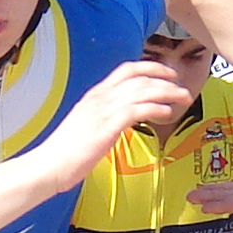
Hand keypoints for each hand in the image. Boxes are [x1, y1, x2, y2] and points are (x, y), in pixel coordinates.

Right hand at [43, 62, 192, 187]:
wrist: (50, 164)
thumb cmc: (67, 152)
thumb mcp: (87, 126)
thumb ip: (105, 118)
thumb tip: (121, 120)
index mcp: (95, 95)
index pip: (126, 69)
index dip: (150, 68)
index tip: (167, 74)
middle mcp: (100, 97)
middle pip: (139, 76)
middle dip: (165, 78)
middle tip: (182, 87)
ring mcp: (103, 110)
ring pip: (142, 90)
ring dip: (167, 92)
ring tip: (183, 98)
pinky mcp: (107, 126)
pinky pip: (137, 110)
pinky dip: (155, 107)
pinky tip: (167, 112)